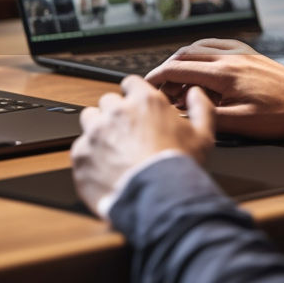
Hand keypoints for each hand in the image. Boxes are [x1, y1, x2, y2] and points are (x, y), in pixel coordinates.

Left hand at [71, 76, 214, 216]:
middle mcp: (116, 112)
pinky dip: (90, 155)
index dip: (133, 95)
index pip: (130, 83)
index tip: (136, 108)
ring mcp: (95, 132)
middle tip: (127, 134)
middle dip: (115, 114)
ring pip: (90, 119)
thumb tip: (196, 94)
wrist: (156, 199)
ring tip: (113, 149)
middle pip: (108, 101)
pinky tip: (105, 168)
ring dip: (98, 129)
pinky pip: (80, 147)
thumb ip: (201, 108)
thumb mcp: (203, 136)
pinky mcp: (81, 153)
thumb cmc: (177, 168)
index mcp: (144, 102)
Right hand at [144, 39, 283, 139]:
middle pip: (185, 55)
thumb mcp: (242, 124)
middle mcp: (230, 57)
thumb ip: (208, 117)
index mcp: (225, 74)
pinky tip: (200, 67)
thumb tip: (181, 116)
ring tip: (178, 82)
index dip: (158, 77)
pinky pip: (216, 45)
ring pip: (199, 48)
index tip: (146, 85)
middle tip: (159, 88)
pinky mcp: (249, 54)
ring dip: (182, 61)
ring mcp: (240, 53)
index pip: (179, 69)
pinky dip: (200, 54)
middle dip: (166, 70)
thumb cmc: (281, 115)